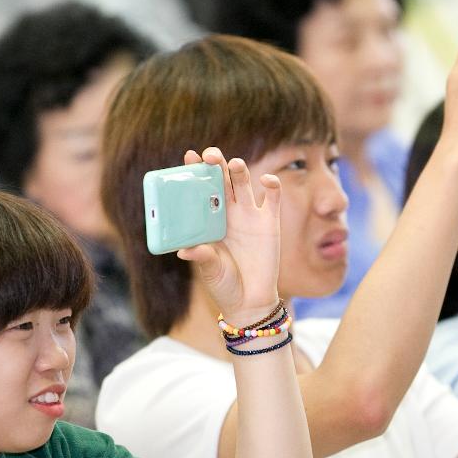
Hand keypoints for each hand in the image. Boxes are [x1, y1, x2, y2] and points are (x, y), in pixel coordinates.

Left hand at [176, 147, 281, 322]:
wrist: (250, 301)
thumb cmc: (224, 285)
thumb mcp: (210, 271)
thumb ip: (202, 257)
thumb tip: (184, 250)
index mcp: (208, 219)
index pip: (200, 188)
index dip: (195, 170)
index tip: (189, 156)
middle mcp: (228, 212)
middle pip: (221, 178)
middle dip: (216, 164)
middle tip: (210, 155)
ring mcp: (250, 215)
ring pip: (244, 182)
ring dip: (239, 170)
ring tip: (234, 165)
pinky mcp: (270, 222)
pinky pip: (273, 197)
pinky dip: (272, 185)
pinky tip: (266, 181)